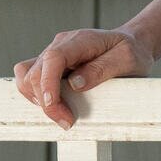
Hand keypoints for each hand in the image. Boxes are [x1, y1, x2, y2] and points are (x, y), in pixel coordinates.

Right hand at [13, 28, 154, 129]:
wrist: (133, 45)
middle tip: (68, 121)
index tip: (52, 106)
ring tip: (60, 113)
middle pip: (35, 72)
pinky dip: (36, 94)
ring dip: (37, 98)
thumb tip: (75, 84)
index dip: (47, 84)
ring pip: (27, 75)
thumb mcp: (126, 60)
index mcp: (80, 40)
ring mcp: (54, 53)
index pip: (52, 59)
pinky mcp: (52, 65)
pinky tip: (54, 104)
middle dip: (46, 102)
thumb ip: (101, 69)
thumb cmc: (132, 52)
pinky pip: (31, 78)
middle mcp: (61, 44)